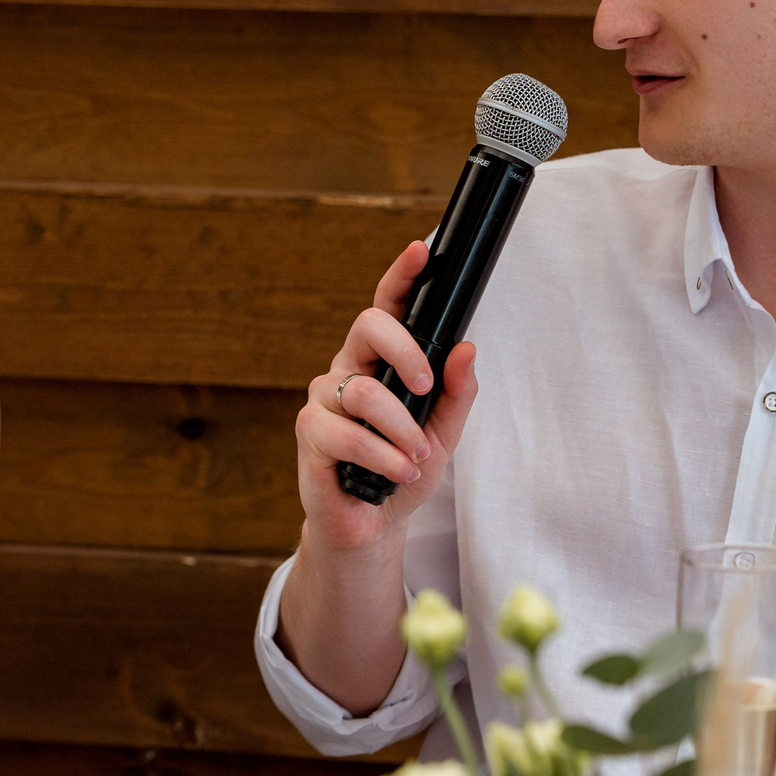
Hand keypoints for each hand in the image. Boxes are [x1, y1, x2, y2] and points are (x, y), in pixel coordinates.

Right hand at [294, 240, 481, 557]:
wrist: (372, 524)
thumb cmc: (404, 470)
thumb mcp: (444, 432)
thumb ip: (456, 392)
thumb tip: (466, 349)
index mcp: (379, 361)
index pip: (387, 308)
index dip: (400, 276)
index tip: (420, 251)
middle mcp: (347, 369)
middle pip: (369, 326)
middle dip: (406, 353)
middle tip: (426, 389)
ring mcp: (324, 399)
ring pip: (364, 391)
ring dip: (401, 430)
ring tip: (415, 457)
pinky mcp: (309, 432)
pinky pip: (347, 433)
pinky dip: (382, 456)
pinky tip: (395, 473)